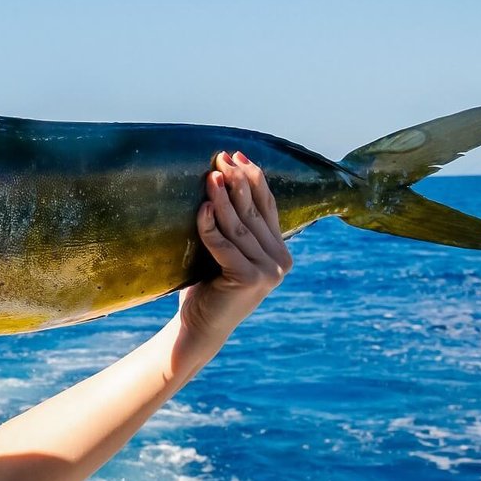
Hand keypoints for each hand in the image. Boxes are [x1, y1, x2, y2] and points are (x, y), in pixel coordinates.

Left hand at [177, 151, 292, 344]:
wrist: (200, 325)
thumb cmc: (207, 285)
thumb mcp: (225, 250)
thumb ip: (234, 226)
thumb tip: (220, 178)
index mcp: (280, 251)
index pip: (267, 206)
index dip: (253, 178)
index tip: (236, 154)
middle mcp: (280, 261)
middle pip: (255, 212)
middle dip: (237, 181)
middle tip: (220, 158)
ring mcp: (269, 271)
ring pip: (240, 226)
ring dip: (223, 198)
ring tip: (209, 176)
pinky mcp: (250, 279)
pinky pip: (225, 246)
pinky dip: (211, 227)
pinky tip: (201, 209)